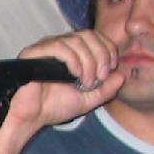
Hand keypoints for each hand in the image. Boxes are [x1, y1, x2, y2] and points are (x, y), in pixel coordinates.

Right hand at [0, 31, 126, 133]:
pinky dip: (73, 60)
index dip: (108, 49)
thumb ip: (106, 89)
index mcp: (71, 52)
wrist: (32, 118)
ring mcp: (45, 47)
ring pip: (76, 40)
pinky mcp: (33, 53)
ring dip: (88, 62)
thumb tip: (121, 76)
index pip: (95, 36)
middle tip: (100, 77)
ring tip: (86, 81)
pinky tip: (74, 75)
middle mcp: (59, 45)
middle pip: (88, 35)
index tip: (110, 70)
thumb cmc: (54, 107)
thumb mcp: (89, 99)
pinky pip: (58, 46)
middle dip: (101, 56)